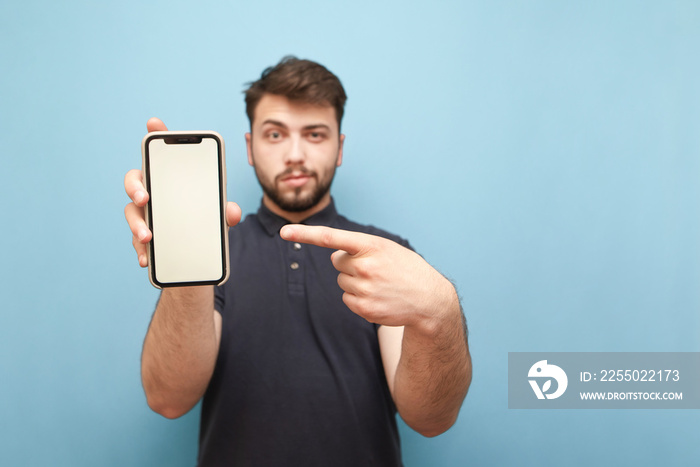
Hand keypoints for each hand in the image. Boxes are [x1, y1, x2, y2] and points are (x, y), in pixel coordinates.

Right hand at [124, 117, 241, 266]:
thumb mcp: (218, 217)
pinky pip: (137, 241)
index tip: (154, 124)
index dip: (156, 135)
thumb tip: (233, 212)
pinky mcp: (143, 236)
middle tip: (145, 197)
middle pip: (135, 180)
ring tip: (148, 237)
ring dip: (137, 224)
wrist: (196, 255)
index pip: (161, 153)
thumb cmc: (204, 224)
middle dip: (136, 186)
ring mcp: (144, 213)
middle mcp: (152, 191)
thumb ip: (226, 212)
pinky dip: (141, 250)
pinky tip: (146, 260)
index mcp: (170, 179)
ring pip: (131, 212)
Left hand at [279, 225, 456, 330]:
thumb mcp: (388, 249)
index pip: (331, 238)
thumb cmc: (406, 269)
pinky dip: (358, 298)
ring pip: (341, 281)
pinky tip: (378, 297)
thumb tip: (333, 256)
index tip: (284, 231)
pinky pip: (346, 299)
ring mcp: (363, 289)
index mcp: (371, 246)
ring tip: (380, 284)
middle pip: (336, 261)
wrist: (429, 299)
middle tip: (374, 269)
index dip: (305, 234)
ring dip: (355, 282)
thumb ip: (360, 248)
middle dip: (349, 264)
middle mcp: (365, 266)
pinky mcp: (363, 308)